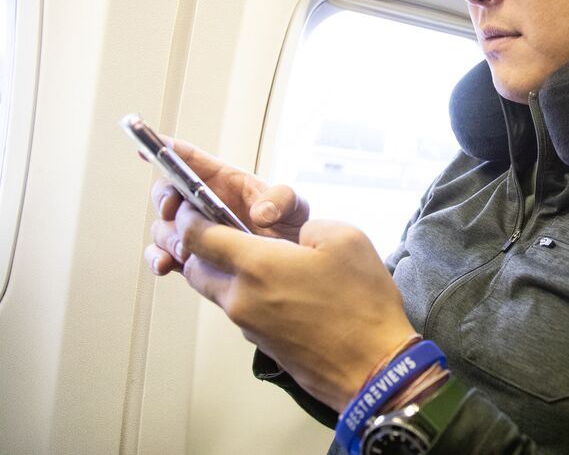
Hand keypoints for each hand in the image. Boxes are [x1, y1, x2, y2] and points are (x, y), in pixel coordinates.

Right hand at [144, 138, 308, 275]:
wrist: (291, 269)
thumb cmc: (291, 228)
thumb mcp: (296, 206)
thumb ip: (283, 200)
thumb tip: (261, 213)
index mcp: (224, 180)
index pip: (190, 158)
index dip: (168, 148)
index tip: (154, 145)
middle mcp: (202, 203)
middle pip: (167, 192)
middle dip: (164, 198)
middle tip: (174, 210)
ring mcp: (194, 229)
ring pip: (162, 227)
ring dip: (167, 236)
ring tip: (185, 248)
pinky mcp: (190, 256)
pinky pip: (162, 255)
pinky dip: (157, 259)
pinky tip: (166, 265)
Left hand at [172, 202, 415, 411]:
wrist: (374, 368)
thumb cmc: (362, 306)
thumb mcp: (345, 239)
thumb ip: (308, 224)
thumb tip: (294, 234)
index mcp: (257, 266)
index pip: (197, 237)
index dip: (188, 216)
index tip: (192, 205)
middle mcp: (242, 298)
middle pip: (195, 268)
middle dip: (200, 246)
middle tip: (222, 229)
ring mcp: (250, 327)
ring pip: (216, 291)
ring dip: (225, 271)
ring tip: (261, 257)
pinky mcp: (262, 345)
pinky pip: (241, 312)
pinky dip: (248, 295)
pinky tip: (283, 288)